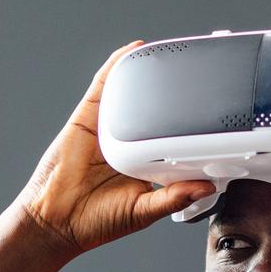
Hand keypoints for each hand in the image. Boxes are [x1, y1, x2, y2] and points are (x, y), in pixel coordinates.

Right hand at [12, 43, 216, 258]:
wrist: (57, 221)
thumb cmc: (96, 220)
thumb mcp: (144, 211)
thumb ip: (174, 197)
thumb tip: (208, 187)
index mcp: (144, 163)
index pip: (171, 138)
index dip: (190, 125)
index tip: (214, 114)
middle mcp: (127, 142)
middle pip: (154, 112)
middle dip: (173, 96)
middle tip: (199, 79)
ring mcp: (107, 128)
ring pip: (132, 94)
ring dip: (149, 74)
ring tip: (172, 57)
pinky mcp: (87, 118)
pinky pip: (103, 86)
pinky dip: (117, 66)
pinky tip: (133, 50)